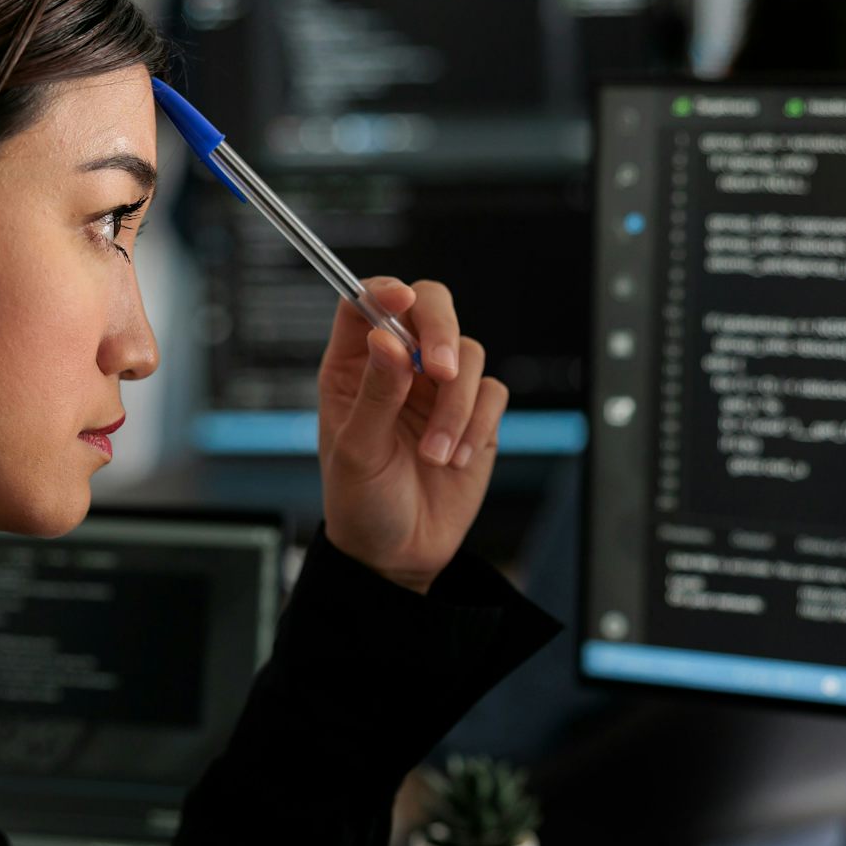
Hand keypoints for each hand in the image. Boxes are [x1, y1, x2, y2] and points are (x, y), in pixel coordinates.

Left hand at [316, 278, 508, 593]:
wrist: (398, 555)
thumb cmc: (360, 503)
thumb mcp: (357, 450)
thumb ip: (375, 393)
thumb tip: (385, 339)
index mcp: (354, 366)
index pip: (366, 302)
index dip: (384, 291)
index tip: (400, 300)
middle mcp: (398, 367)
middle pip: (430, 307)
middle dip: (440, 332)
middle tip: (440, 370)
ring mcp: (439, 389)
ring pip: (467, 354)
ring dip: (456, 406)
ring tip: (436, 454)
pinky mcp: (476, 415)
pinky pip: (492, 394)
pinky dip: (478, 425)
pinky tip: (457, 459)